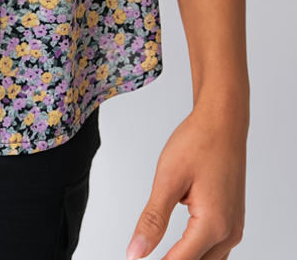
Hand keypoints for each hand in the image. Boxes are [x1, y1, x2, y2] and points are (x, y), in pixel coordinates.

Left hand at [127, 101, 246, 259]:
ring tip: (159, 253)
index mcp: (213, 225)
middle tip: (143, 254)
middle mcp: (229, 232)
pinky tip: (180, 247)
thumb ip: (152, 220)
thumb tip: (136, 252)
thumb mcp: (168, 179)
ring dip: (186, 259)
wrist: (222, 123)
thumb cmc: (198, 142)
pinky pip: (216, 250)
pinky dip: (197, 252)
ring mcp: (234, 227)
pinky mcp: (233, 221)